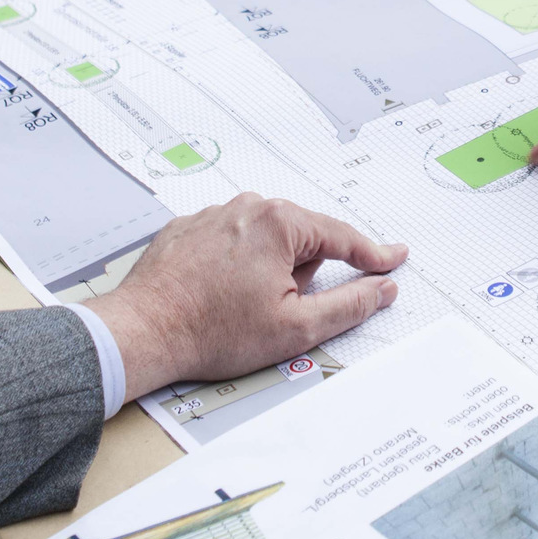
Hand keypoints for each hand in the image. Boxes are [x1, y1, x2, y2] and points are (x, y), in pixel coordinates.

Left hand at [81, 192, 404, 394]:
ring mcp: (213, 214)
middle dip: (300, 274)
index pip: (342, 236)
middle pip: (301, 239)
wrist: (144, 331)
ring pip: (264, 241)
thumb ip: (348, 305)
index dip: (373, 254)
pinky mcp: (187, 229)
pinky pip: (229, 242)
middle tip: (275, 310)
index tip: (394, 258)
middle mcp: (247, 206)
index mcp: (279, 222)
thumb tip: (381, 289)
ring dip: (266, 270)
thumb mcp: (295, 328)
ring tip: (239, 307)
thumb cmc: (212, 332)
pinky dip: (233, 266)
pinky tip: (217, 295)